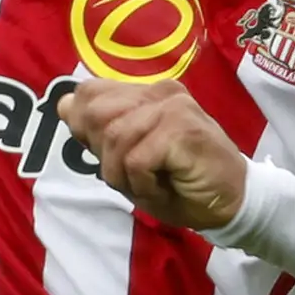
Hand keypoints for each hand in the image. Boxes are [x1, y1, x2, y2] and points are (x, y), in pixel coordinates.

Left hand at [63, 77, 250, 230]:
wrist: (232, 202)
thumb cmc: (182, 183)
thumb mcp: (130, 158)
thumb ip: (100, 131)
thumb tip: (62, 104)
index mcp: (147, 92)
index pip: (90, 93)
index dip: (87, 129)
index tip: (114, 157)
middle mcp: (160, 92)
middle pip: (96, 113)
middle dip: (104, 155)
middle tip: (134, 174)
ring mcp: (172, 107)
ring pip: (115, 138)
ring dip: (124, 175)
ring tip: (150, 184)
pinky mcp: (181, 129)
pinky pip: (135, 160)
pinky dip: (142, 185)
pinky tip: (162, 187)